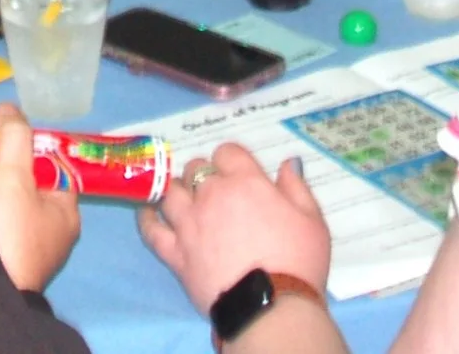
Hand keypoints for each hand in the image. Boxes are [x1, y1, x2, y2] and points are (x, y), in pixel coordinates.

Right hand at [0, 103, 79, 291]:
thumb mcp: (14, 176)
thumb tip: (9, 107)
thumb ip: (13, 137)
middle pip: (16, 182)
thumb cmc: (9, 231)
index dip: (29, 148)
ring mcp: (12, 245)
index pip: (52, 168)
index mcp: (62, 212)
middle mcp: (41, 230)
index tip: (5, 134)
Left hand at [136, 142, 330, 318]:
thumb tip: (286, 162)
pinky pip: (151, 229)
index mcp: (245, 182)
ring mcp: (188, 223)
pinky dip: (146, 218)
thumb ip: (296, 187)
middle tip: (215, 191)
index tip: (238, 173)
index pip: (227, 152)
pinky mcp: (175, 253)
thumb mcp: (311, 220)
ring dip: (178, 191)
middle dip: (204, 174)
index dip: (232, 160)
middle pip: (195, 168)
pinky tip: (148, 213)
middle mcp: (211, 195)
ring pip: (171, 192)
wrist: (270, 307)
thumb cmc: (297, 261)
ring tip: (186, 199)